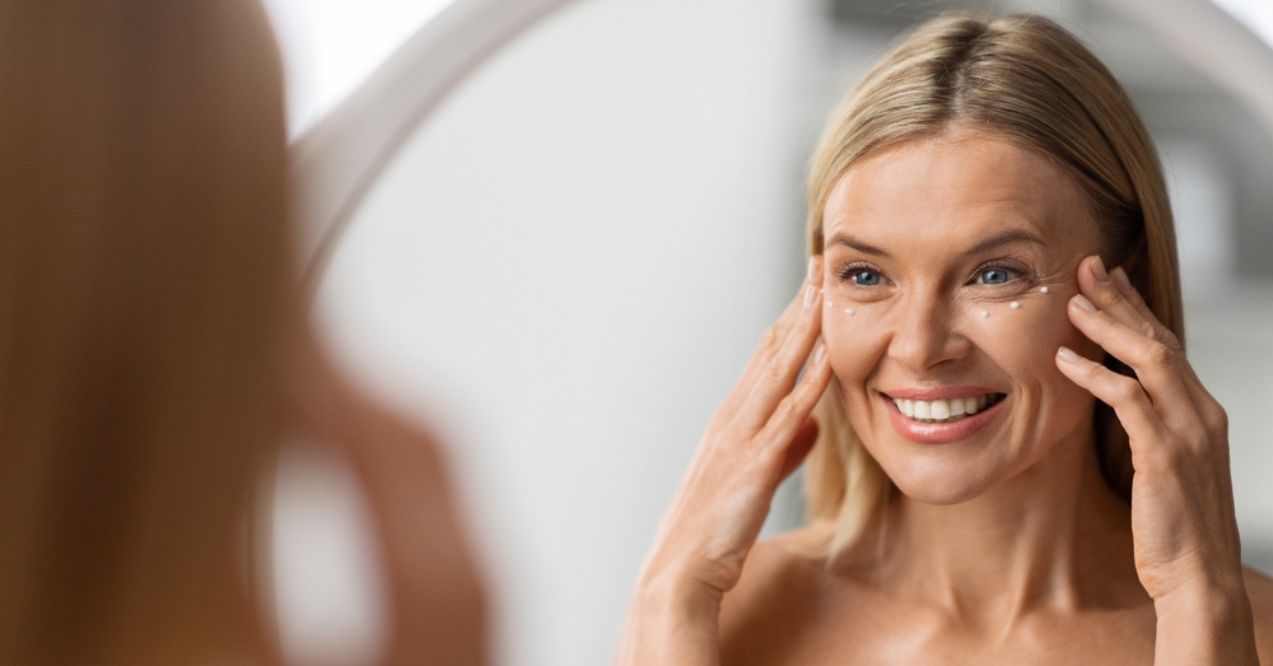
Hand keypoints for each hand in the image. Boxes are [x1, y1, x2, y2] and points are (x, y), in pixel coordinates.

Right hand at [637, 256, 832, 598]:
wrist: (679, 570)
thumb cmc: (711, 531)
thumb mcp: (752, 479)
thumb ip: (784, 446)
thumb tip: (812, 422)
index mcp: (730, 419)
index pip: (764, 356)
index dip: (790, 319)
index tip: (812, 286)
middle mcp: (732, 416)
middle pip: (770, 348)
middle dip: (798, 305)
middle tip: (822, 264)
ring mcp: (741, 435)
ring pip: (778, 368)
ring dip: (804, 326)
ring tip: (827, 289)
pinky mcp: (755, 462)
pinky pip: (788, 413)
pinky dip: (810, 381)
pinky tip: (831, 355)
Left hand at [1055, 255, 1245, 602]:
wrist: (1198, 577)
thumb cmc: (1173, 526)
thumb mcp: (1164, 464)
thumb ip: (1149, 427)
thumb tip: (1117, 399)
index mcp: (1201, 411)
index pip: (1167, 344)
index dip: (1136, 308)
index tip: (1107, 278)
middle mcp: (1201, 413)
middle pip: (1159, 339)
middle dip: (1122, 299)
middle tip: (1088, 266)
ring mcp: (1188, 432)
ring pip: (1150, 359)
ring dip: (1109, 326)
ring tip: (1073, 303)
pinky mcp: (1166, 455)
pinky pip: (1129, 401)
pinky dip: (1096, 376)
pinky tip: (1065, 361)